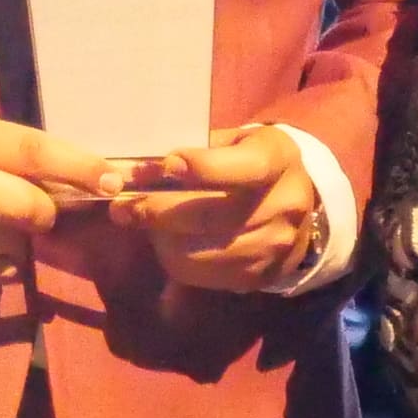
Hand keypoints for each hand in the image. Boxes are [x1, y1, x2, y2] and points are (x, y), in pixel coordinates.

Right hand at [0, 112, 113, 286]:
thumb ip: (5, 154)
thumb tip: (78, 181)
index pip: (29, 151)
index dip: (77, 167)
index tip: (112, 179)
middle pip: (30, 207)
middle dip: (44, 212)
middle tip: (37, 209)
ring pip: (15, 244)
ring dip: (18, 238)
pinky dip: (1, 262)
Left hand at [105, 124, 326, 294]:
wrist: (294, 205)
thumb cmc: (248, 162)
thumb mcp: (232, 141)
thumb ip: (194, 150)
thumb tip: (136, 169)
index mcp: (279, 159)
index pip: (245, 168)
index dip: (204, 168)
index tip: (167, 165)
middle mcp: (286, 204)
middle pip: (213, 215)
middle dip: (160, 210)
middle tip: (123, 206)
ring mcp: (277, 245)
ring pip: (203, 251)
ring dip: (162, 239)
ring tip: (140, 223)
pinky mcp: (261, 276)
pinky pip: (205, 275)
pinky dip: (176, 260)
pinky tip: (165, 242)